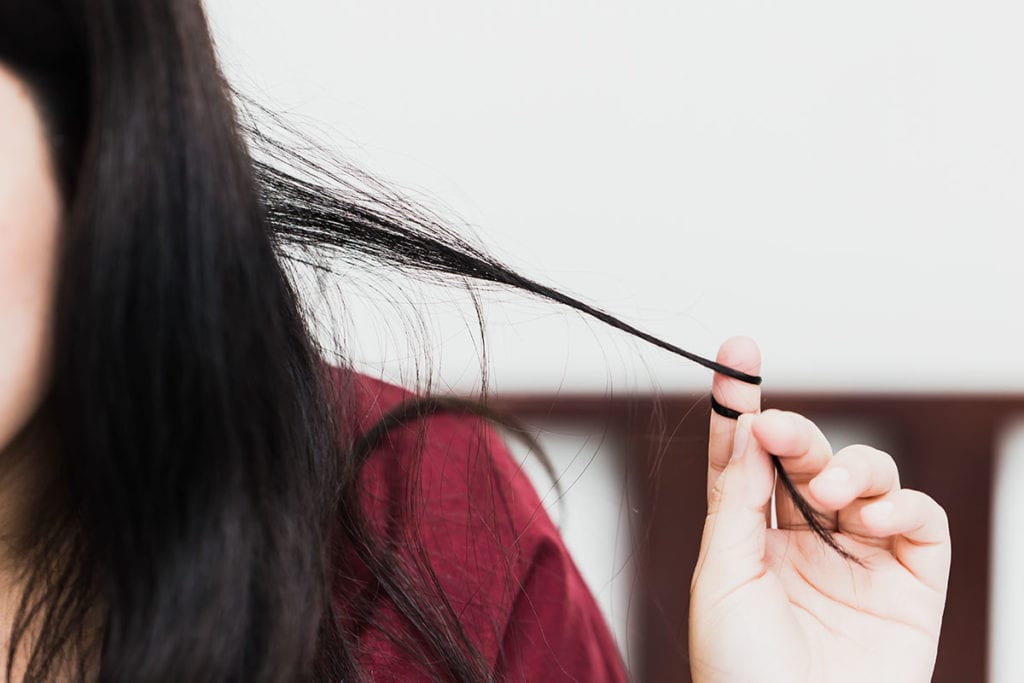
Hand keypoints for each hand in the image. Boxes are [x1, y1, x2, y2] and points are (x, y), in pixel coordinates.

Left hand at [689, 337, 950, 682]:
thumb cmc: (742, 672)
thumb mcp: (722, 578)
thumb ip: (737, 501)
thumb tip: (748, 432)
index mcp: (750, 540)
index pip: (746, 459)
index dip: (742, 406)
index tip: (737, 352)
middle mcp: (805, 542)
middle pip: (806, 459)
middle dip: (795, 433)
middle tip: (778, 428)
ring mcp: (860, 559)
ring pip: (868, 476)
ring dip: (849, 467)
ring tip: (829, 491)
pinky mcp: (912, 583)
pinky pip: (920, 519)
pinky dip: (898, 504)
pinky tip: (866, 519)